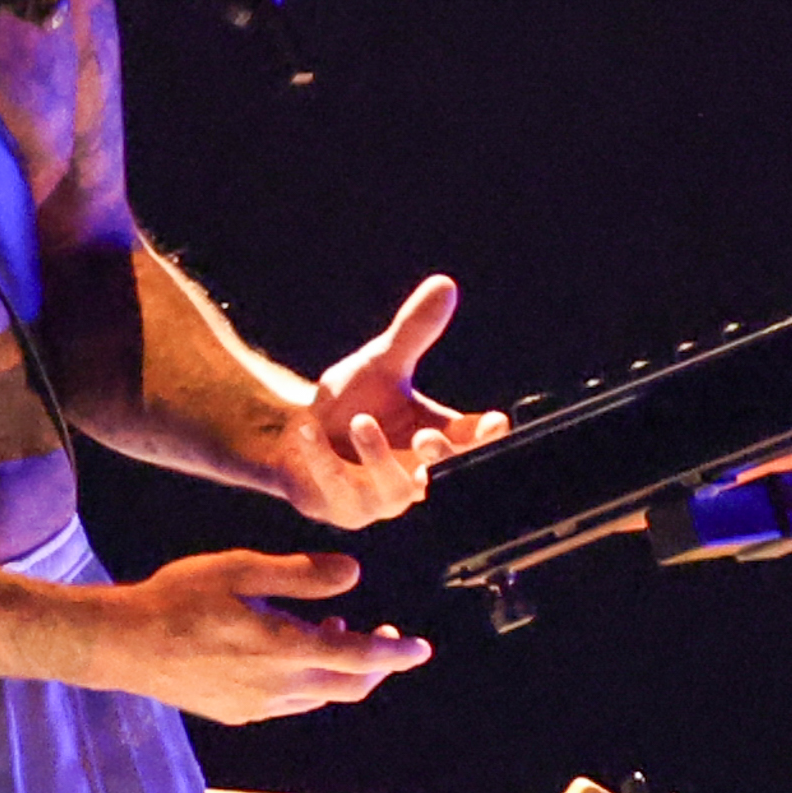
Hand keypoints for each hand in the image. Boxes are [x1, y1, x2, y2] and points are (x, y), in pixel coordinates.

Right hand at [105, 549, 429, 723]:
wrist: (123, 645)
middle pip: (348, 687)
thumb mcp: (240, 569)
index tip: (420, 647)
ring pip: (320, 698)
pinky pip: (289, 703)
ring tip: (330, 631)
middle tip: (384, 634)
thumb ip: (301, 574)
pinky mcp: (236, 714)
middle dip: (375, 665)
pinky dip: (308, 681)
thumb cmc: (178, 598)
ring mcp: (256, 707)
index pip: (359, 659)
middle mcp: (277, 688)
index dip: (395, 653)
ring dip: (338, 671)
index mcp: (283, 650)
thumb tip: (354, 573)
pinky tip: (287, 652)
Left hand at [280, 275, 507, 528]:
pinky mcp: (345, 507)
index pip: (477, 443)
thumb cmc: (354, 400)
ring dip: (378, 457)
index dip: (488, 438)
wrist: (298, 431)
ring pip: (394, 489)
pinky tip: (307, 429)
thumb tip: (444, 284)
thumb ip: (415, 331)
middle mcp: (417, 472)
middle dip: (439, 458)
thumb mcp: (385, 362)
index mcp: (438, 438)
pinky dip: (322, 458)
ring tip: (361, 422)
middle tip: (426, 438)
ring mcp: (382, 497)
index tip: (493, 423)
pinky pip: (337, 487)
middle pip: (444, 474)